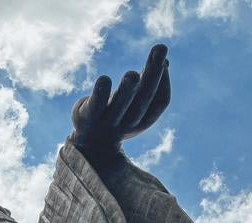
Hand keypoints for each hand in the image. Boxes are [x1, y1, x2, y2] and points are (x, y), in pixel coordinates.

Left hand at [72, 44, 169, 168]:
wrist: (88, 145)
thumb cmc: (117, 117)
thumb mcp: (134, 102)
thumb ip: (147, 84)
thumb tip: (164, 61)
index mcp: (143, 121)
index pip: (160, 103)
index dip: (164, 82)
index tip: (164, 61)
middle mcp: (126, 124)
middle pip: (142, 101)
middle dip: (152, 75)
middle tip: (160, 49)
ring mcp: (106, 122)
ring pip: (120, 105)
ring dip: (127, 89)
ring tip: (132, 74)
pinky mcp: (87, 117)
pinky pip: (95, 106)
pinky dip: (100, 93)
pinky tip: (104, 79)